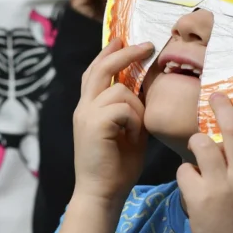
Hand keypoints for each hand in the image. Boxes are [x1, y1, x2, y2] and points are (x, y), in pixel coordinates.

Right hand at [72, 39, 153, 203]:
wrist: (102, 193)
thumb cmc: (117, 167)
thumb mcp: (127, 131)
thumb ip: (130, 110)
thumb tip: (145, 92)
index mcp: (88, 108)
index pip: (94, 72)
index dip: (108, 54)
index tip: (122, 40)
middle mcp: (83, 106)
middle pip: (102, 68)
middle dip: (125, 54)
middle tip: (148, 45)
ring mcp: (86, 114)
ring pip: (120, 90)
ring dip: (137, 108)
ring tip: (138, 131)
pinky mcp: (94, 123)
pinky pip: (124, 108)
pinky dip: (135, 121)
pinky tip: (133, 137)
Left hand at [177, 81, 232, 232]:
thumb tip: (230, 140)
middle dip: (223, 107)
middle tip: (215, 95)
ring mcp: (224, 187)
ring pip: (202, 143)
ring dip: (196, 143)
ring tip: (198, 153)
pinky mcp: (202, 197)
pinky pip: (185, 170)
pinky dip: (185, 176)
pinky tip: (192, 189)